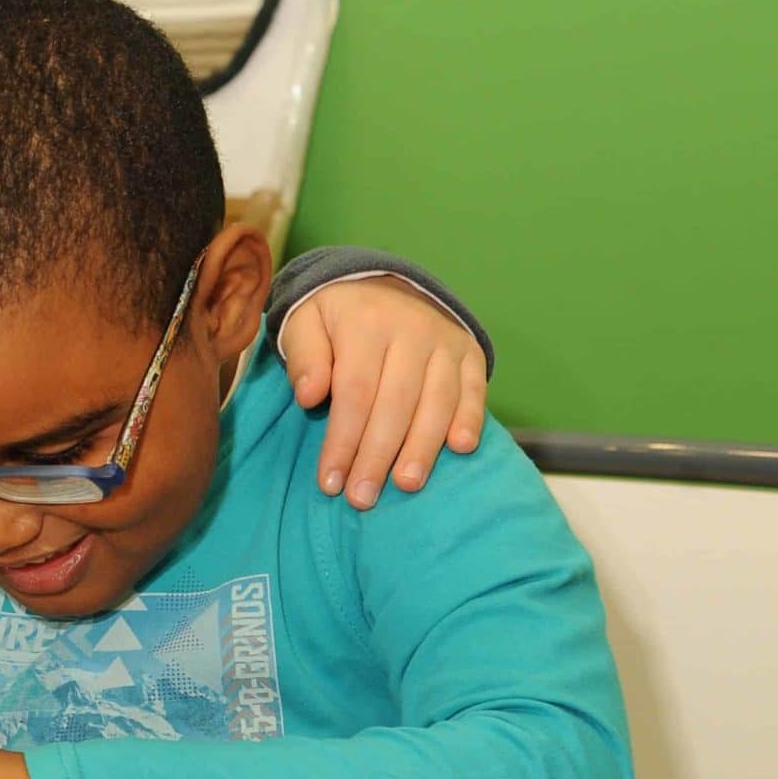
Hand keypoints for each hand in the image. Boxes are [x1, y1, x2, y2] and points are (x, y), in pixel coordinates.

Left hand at [276, 275, 487, 509]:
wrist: (379, 281)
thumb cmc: (334, 316)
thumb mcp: (303, 322)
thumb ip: (304, 357)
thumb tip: (309, 397)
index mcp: (366, 323)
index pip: (355, 393)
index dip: (342, 441)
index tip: (329, 482)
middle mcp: (412, 330)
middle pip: (395, 404)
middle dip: (377, 456)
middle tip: (362, 498)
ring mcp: (445, 340)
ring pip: (436, 400)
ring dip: (422, 447)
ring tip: (407, 485)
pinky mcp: (468, 351)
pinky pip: (474, 388)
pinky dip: (470, 418)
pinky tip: (461, 448)